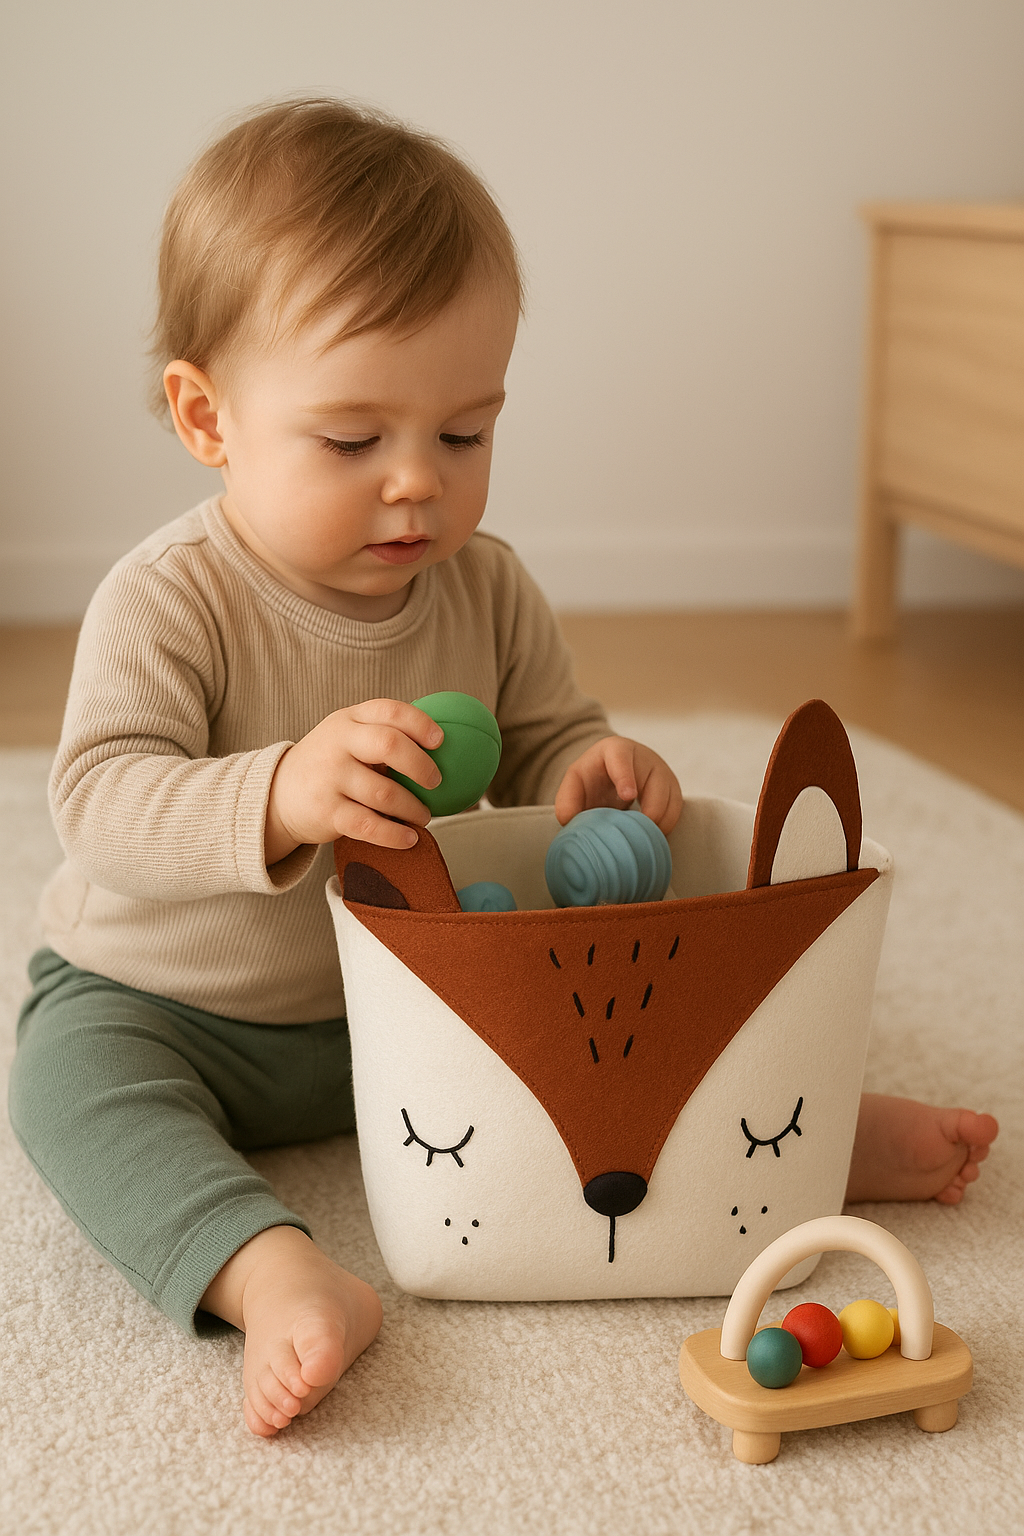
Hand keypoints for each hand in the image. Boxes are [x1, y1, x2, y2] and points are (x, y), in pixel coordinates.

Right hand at [265, 699, 443, 864]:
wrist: (279, 795)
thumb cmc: (331, 764)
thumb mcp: (347, 738)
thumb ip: (384, 735)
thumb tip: (448, 747)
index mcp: (349, 720)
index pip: (389, 711)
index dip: (420, 723)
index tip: (441, 741)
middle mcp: (338, 744)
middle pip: (390, 745)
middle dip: (422, 765)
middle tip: (436, 782)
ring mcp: (330, 778)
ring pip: (386, 793)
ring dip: (414, 809)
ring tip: (424, 816)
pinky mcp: (327, 812)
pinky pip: (370, 826)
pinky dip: (395, 835)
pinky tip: (410, 839)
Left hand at [554, 736, 682, 832]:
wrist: (611, 772)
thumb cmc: (593, 777)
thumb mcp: (575, 782)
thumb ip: (567, 800)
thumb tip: (569, 821)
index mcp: (616, 750)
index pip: (622, 760)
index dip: (626, 777)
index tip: (628, 796)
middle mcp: (644, 757)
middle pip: (656, 783)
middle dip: (649, 810)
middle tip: (636, 832)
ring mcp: (662, 771)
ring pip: (670, 799)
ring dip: (657, 822)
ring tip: (641, 837)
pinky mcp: (673, 787)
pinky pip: (676, 810)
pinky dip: (665, 826)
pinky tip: (650, 835)